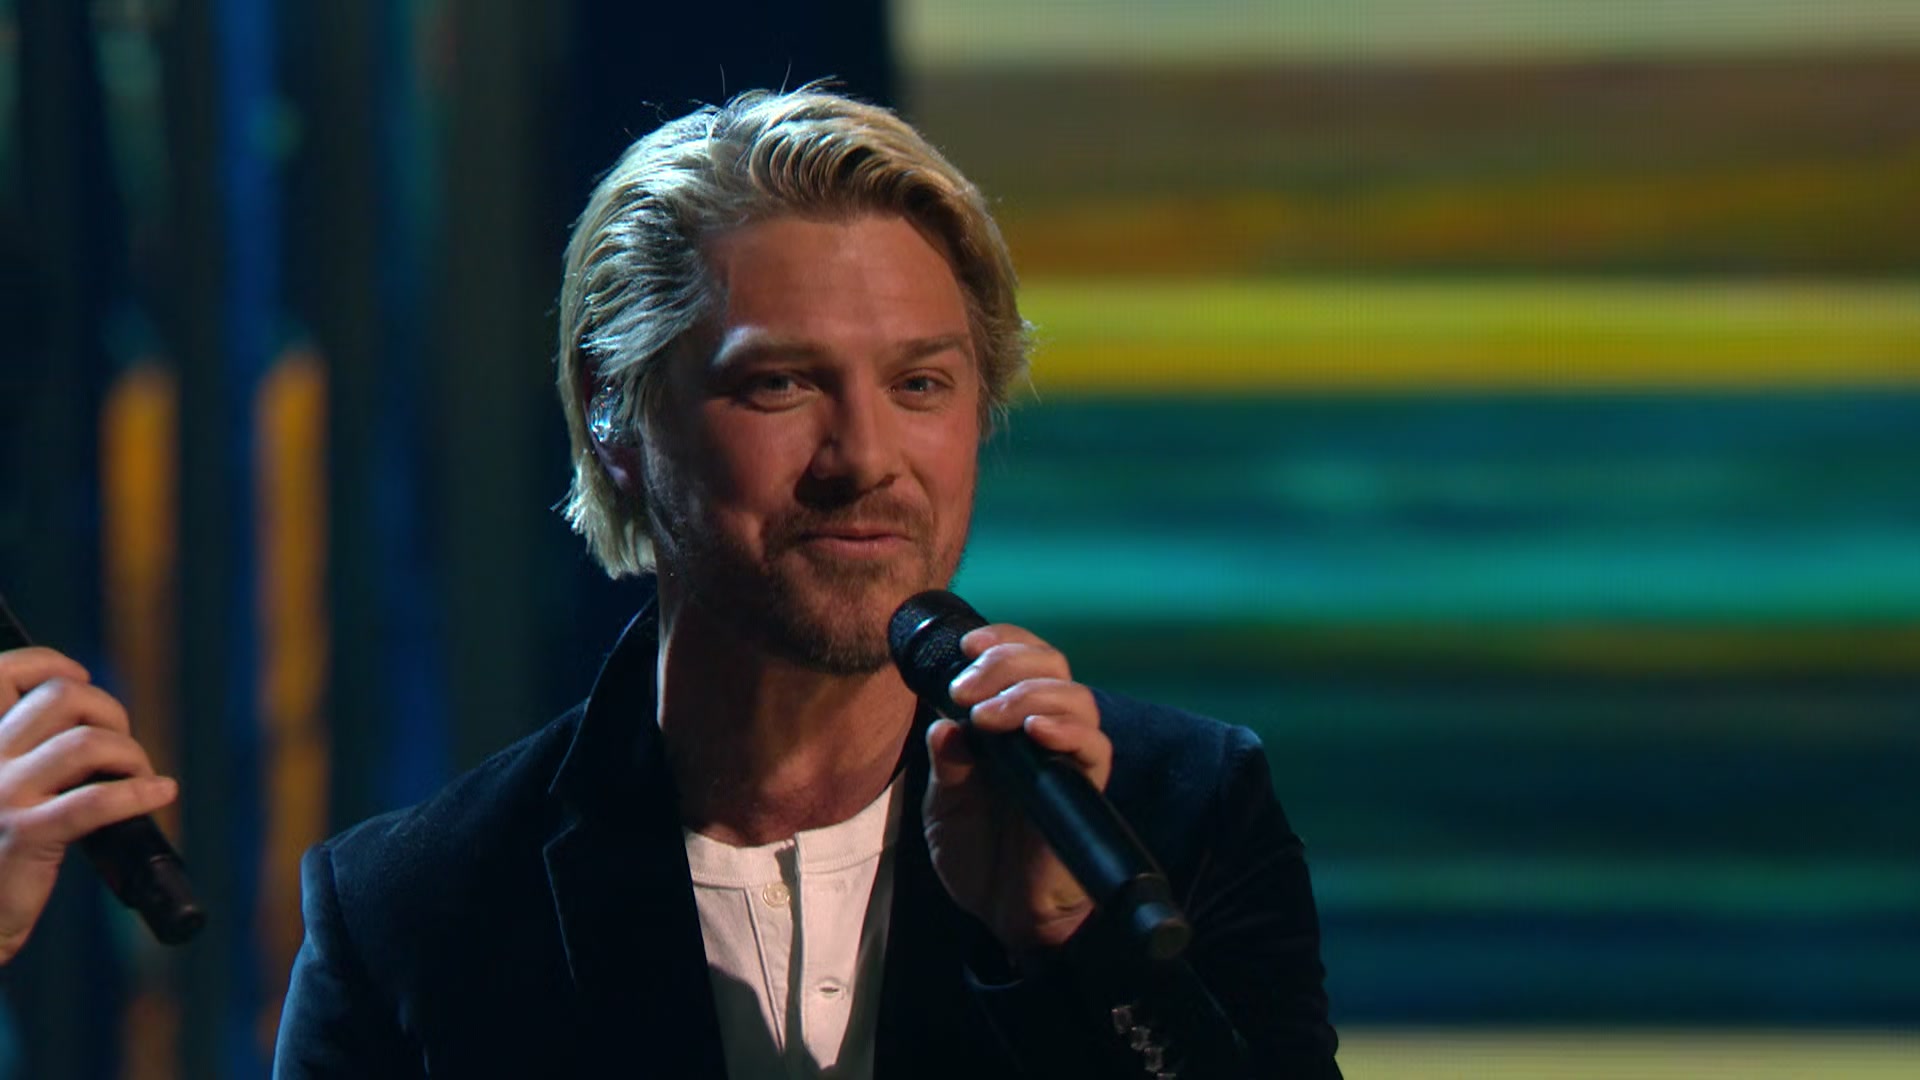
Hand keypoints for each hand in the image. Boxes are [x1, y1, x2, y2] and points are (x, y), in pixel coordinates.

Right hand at [0, 647, 176, 964]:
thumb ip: (24, 750)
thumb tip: (91, 721)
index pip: (3, 671)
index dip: (51, 664)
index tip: (81, 677)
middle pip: (63, 697)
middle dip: (109, 712)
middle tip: (120, 748)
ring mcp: (1, 795)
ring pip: (87, 742)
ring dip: (130, 754)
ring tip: (138, 777)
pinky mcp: (25, 836)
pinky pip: (97, 800)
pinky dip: (140, 792)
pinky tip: (161, 794)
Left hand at [922, 624, 1112, 956]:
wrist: (1001, 913)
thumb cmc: (977, 854)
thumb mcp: (944, 805)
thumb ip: (947, 764)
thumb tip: (944, 723)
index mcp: (1008, 722)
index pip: (1021, 659)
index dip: (1001, 641)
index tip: (965, 646)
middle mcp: (1043, 731)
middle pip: (1052, 665)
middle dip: (1008, 661)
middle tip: (967, 686)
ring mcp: (1066, 759)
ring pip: (1075, 698)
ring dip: (1030, 693)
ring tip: (989, 715)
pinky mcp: (1085, 790)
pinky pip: (1093, 747)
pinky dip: (1067, 729)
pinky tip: (1036, 730)